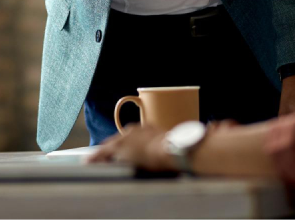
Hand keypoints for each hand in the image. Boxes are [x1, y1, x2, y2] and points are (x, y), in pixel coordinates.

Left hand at [87, 120, 234, 169]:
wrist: (176, 149)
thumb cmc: (182, 146)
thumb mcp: (181, 144)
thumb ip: (183, 143)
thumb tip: (207, 137)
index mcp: (146, 129)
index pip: (131, 137)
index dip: (125, 145)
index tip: (121, 149)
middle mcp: (133, 131)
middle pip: (117, 141)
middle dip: (109, 149)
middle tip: (100, 156)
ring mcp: (125, 139)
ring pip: (108, 148)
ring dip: (101, 156)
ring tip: (91, 162)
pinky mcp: (120, 149)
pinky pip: (103, 155)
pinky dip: (95, 160)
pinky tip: (87, 164)